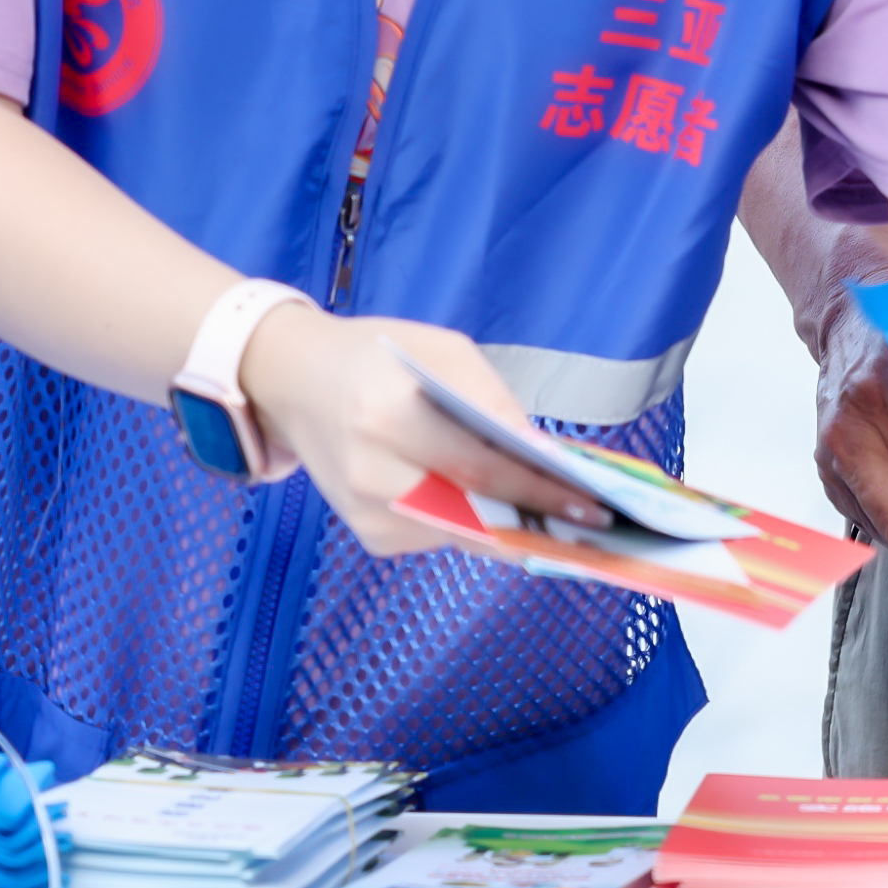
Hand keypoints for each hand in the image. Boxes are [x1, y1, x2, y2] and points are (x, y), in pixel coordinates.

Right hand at [235, 307, 613, 554]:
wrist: (293, 382)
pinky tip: (505, 509)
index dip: (537, 489)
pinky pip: (442, 536)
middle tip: (593, 525)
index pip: (477, 466)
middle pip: (473, 514)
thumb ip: (489, 399)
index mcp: (384, 417)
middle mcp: (369, 475)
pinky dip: (476, 523)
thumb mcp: (440, 350)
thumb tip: (538, 452)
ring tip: (568, 519)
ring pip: (463, 533)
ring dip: (513, 526)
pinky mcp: (370, 537)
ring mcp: (366, 516)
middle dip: (537, 520)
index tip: (590, 504)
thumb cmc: (375, 356)